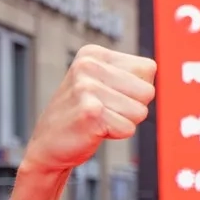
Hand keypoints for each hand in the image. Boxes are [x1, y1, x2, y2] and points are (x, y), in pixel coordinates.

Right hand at [22, 44, 156, 173]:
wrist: (48, 145)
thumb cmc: (84, 114)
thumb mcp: (104, 82)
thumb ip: (131, 75)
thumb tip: (151, 74)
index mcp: (94, 54)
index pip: (148, 68)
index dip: (137, 89)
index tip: (111, 95)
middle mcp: (88, 65)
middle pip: (147, 91)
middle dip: (133, 107)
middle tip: (105, 111)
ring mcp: (86, 88)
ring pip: (140, 111)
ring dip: (123, 121)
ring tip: (98, 120)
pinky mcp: (90, 112)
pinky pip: (128, 128)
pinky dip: (115, 134)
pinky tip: (93, 130)